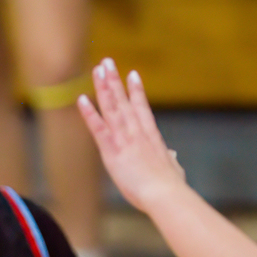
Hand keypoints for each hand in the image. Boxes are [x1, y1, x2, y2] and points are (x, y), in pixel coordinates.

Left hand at [77, 58, 186, 211]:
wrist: (165, 195)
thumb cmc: (171, 187)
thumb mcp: (173, 170)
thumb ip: (170, 160)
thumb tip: (172, 156)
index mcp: (152, 137)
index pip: (142, 108)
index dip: (136, 90)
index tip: (132, 74)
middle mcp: (137, 133)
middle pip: (123, 101)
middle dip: (114, 80)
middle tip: (107, 62)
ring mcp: (124, 139)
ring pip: (111, 108)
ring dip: (103, 87)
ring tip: (97, 70)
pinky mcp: (112, 151)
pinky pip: (98, 128)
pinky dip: (89, 113)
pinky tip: (82, 99)